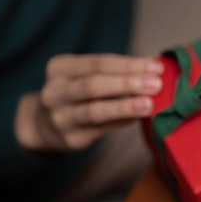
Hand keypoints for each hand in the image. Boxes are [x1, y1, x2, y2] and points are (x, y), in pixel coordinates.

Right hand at [15, 54, 163, 150]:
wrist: (44, 125)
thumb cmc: (76, 93)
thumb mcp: (84, 75)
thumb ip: (114, 71)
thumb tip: (154, 65)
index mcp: (60, 68)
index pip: (99, 62)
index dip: (130, 64)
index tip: (156, 66)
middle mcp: (55, 91)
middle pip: (94, 84)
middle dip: (128, 83)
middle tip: (156, 84)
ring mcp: (60, 117)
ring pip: (95, 110)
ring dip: (125, 106)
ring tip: (149, 104)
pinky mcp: (71, 138)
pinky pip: (101, 129)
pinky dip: (122, 121)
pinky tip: (139, 117)